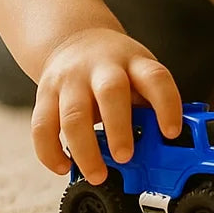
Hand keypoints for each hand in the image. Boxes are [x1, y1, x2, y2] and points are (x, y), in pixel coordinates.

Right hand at [30, 27, 182, 184]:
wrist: (74, 38)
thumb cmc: (115, 66)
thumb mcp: (139, 71)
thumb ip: (148, 103)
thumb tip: (165, 145)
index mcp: (134, 61)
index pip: (156, 78)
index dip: (167, 105)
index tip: (172, 133)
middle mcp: (101, 67)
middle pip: (111, 92)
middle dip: (119, 128)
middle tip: (126, 157)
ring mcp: (70, 79)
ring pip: (73, 115)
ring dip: (85, 150)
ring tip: (98, 174)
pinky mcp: (45, 94)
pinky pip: (42, 127)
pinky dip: (50, 152)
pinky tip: (64, 167)